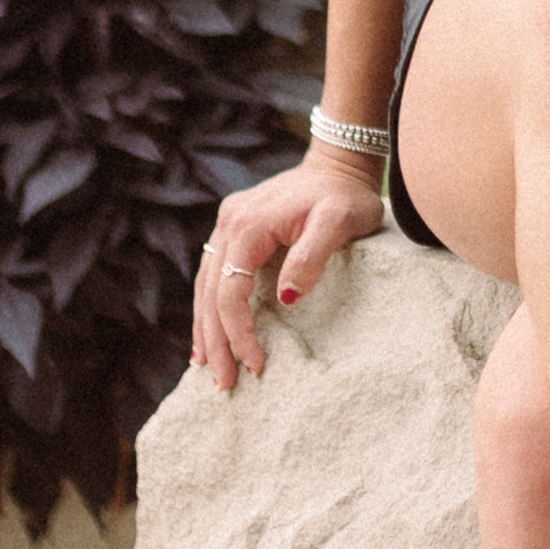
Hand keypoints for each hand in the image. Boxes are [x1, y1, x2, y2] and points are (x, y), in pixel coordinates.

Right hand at [189, 153, 388, 392]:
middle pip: (211, 293)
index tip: (256, 364)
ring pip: (205, 285)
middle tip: (223, 383)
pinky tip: (208, 332)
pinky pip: (213, 274)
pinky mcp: (233, 230)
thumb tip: (287, 299)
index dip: (239, 332)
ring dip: (206, 328)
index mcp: (248, 224)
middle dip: (215, 341)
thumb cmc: (344, 195)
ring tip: (206, 366)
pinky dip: (209, 307)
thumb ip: (312, 257)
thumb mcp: (339, 222)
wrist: (338, 165)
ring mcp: (227, 225)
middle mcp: (228, 223)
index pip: (231, 291)